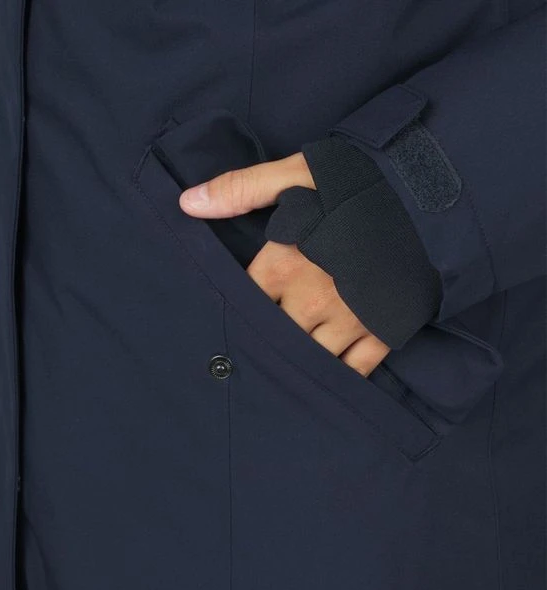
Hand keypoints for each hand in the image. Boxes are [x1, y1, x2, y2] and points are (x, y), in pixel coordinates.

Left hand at [179, 153, 389, 376]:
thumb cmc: (362, 181)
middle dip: (267, 340)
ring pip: (310, 358)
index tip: (237, 314)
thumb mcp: (298, 172)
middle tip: (258, 349)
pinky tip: (326, 380)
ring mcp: (348, 321)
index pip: (246, 300)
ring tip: (286, 369)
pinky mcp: (383, 331)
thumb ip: (242, 189)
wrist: (437, 197)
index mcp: (284, 263)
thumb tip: (187, 204)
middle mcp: (311, 300)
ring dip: (298, 362)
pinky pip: (354, 370)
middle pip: (274, 336)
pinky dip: (339, 377)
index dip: (240, 308)